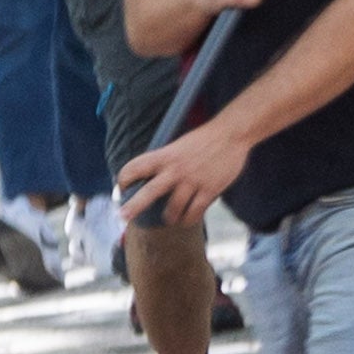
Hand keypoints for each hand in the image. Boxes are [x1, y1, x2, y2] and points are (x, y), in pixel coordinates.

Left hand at [118, 124, 246, 226]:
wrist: (232, 134)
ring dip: (169, 217)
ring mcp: (193, 181)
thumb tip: (150, 178)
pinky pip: (195, 211)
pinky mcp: (210, 190)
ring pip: (173, 208)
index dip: (124, 179)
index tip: (122, 187)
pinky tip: (187, 219)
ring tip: (170, 219)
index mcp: (165, 156)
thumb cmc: (204, 139)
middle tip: (123, 217)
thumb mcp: (178, 146)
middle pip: (149, 192)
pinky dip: (189, 218)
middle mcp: (176, 170)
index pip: (134, 168)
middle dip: (134, 207)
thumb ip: (164, 161)